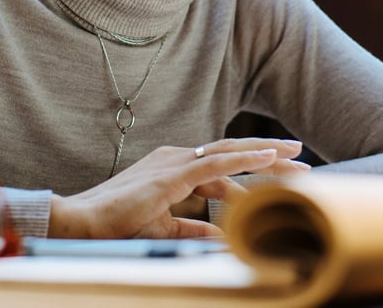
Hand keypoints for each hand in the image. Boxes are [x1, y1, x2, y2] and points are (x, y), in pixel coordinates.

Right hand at [48, 137, 307, 239]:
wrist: (82, 223)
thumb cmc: (117, 224)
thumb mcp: (165, 225)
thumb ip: (192, 225)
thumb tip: (219, 231)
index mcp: (176, 167)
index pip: (224, 165)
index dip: (253, 169)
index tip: (282, 174)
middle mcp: (179, 157)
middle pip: (232, 153)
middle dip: (268, 154)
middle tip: (300, 156)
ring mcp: (175, 161)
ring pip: (230, 152)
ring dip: (265, 154)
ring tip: (295, 156)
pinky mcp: (171, 172)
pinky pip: (215, 163)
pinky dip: (244, 158)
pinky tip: (268, 157)